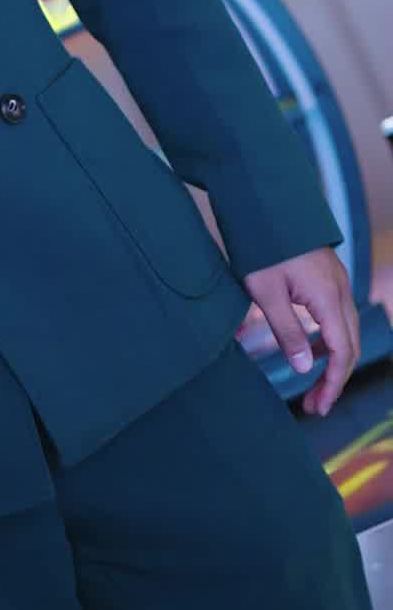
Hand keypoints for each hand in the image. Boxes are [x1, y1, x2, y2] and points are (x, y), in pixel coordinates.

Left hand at [243, 247, 360, 415]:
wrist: (264, 201)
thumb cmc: (261, 245)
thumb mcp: (266, 292)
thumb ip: (287, 331)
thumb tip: (303, 369)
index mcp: (328, 297)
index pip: (342, 352)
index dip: (333, 383)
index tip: (319, 407)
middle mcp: (339, 290)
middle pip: (349, 344)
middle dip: (335, 378)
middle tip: (314, 405)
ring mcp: (336, 281)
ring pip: (345, 329)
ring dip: (332, 359)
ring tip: (311, 383)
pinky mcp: (326, 275)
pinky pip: (336, 315)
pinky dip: (327, 338)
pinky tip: (308, 347)